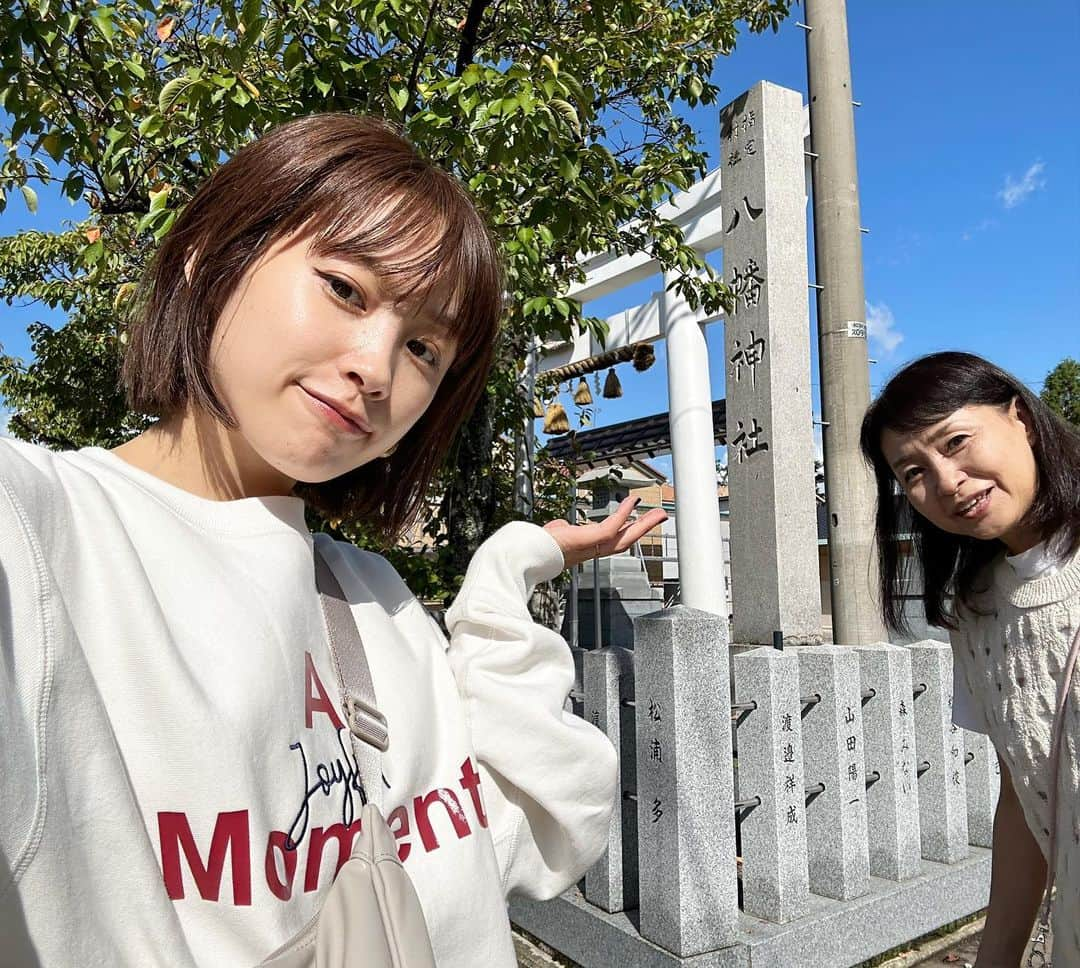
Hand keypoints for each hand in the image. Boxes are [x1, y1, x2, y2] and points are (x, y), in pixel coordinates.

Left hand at [543, 496, 668, 569]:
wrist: (526, 553)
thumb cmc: (536, 545)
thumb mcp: (555, 534)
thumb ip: (562, 529)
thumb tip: (562, 526)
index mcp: (586, 549)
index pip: (612, 540)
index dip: (627, 531)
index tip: (638, 521)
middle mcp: (592, 551)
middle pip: (625, 541)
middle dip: (644, 529)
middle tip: (661, 517)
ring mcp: (591, 547)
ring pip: (625, 537)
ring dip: (644, 525)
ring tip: (659, 513)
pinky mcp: (588, 540)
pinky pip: (611, 527)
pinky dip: (623, 514)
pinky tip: (632, 501)